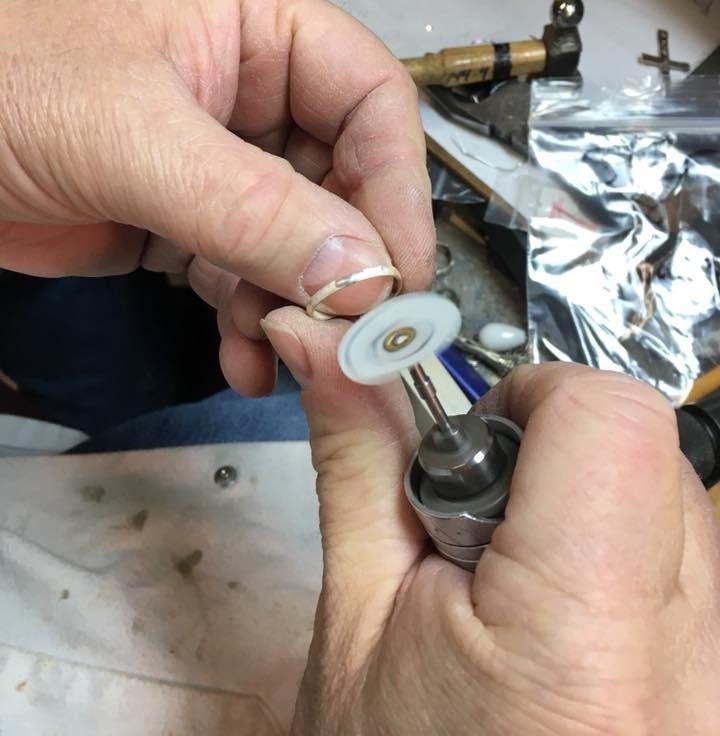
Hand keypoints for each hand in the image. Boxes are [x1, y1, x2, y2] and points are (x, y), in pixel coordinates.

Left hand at [0, 0, 432, 393]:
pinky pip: (242, 272)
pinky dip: (249, 318)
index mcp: (256, 28)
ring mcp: (216, 160)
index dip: (397, 185)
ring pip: (295, 240)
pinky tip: (243, 355)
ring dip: (293, 303)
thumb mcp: (136, 139)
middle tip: (344, 332)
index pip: (371, 100)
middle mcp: (249, 92)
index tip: (400, 270)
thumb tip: (361, 273)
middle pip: (341, 180)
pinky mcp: (181, 219)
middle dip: (341, 261)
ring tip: (273, 350)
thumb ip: (254, 209)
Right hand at [261, 307, 719, 735]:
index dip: (537, 400)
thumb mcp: (355, 623)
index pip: (616, 418)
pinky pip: (693, 563)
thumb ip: (359, 460)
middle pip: (650, 450)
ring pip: (676, 500)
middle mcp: (698, 662)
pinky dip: (623, 561)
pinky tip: (565, 626)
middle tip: (481, 532)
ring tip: (519, 591)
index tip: (479, 442)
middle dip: (551, 453)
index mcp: (584, 638)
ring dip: (588, 508)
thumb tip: (327, 348)